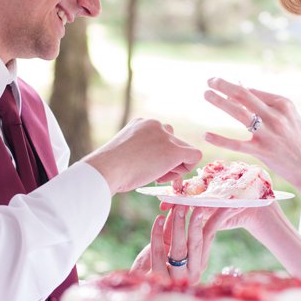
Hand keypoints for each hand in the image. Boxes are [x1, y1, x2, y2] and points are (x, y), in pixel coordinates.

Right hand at [81, 118, 202, 193]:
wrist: (106, 169)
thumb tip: (148, 163)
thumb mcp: (123, 152)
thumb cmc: (108, 167)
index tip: (145, 166)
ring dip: (174, 165)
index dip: (157, 154)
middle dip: (167, 160)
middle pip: (173, 141)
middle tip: (153, 174)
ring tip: (156, 176)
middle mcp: (155, 125)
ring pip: (183, 149)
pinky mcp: (173, 150)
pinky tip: (167, 177)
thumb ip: (138, 151)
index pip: (160, 136)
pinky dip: (186, 168)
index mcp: (141, 123)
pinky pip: (194, 156)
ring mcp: (165, 136)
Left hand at [130, 203, 233, 283]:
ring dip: (179, 226)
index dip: (216, 219)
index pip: (209, 237)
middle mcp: (192, 272)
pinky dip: (158, 234)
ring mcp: (176, 278)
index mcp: (199, 263)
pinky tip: (159, 220)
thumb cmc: (154, 266)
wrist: (138, 290)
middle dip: (197, 223)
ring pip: (180, 249)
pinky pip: (159, 253)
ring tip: (178, 208)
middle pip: (196, 244)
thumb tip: (180, 206)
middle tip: (197, 205)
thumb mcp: (168, 246)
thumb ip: (174, 229)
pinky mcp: (159, 279)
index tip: (223, 203)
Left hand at [202, 78, 300, 188]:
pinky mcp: (262, 151)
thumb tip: (250, 94)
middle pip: (243, 95)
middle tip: (210, 80)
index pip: (254, 91)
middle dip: (224, 85)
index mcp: (284, 104)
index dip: (235, 87)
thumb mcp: (292, 119)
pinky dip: (220, 139)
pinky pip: (236, 144)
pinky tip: (206, 135)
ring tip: (206, 94)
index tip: (223, 86)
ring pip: (238, 113)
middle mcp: (275, 115)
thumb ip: (273, 108)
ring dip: (219, 101)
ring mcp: (268, 133)